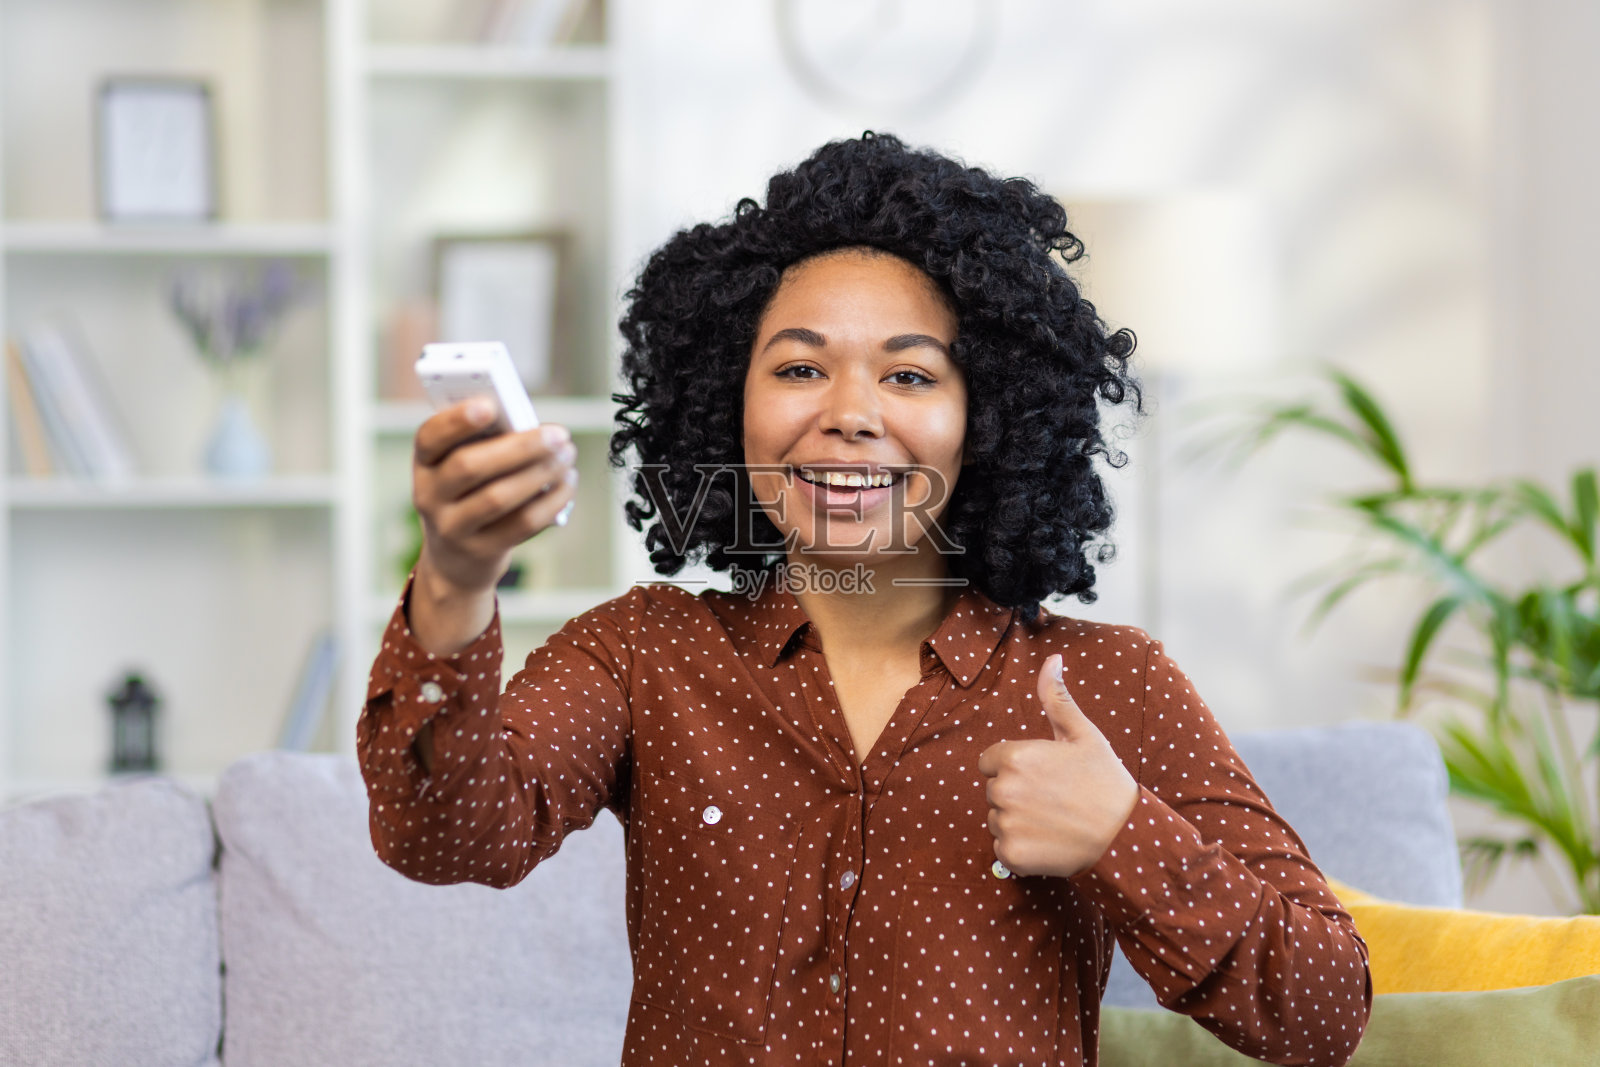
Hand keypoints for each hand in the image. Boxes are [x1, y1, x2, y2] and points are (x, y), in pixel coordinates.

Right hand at [412, 399, 578, 599]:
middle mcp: (430, 495)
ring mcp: (453, 527)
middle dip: (519, 447)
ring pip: (498, 497)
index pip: (430, 436)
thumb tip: (530, 427)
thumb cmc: (470, 493)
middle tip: (558, 434)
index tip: (490, 404)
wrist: (456, 558)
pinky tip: (567, 483)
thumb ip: (487, 442)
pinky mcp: (481, 550)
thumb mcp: (463, 465)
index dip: (457, 420)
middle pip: (469, 466)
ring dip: (540, 473)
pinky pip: (521, 524)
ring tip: (567, 456)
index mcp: (425, 462)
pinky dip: (551, 501)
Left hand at [977, 654, 1139, 878]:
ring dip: (1016, 821)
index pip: (990, 761)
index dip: (1015, 767)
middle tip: (1053, 799)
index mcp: (1016, 756)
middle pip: (993, 790)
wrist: (1126, 837)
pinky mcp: (1010, 855)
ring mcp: (1006, 823)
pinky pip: (1002, 848)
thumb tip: (1052, 659)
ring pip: (996, 819)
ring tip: (1052, 821)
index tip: (1042, 776)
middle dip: (1015, 794)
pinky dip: (1020, 849)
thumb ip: (1057, 698)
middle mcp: (1004, 789)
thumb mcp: (1083, 734)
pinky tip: (1048, 842)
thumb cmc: (1105, 782)